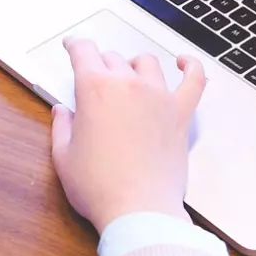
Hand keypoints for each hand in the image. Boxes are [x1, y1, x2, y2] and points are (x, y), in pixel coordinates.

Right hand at [50, 38, 205, 232]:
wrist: (139, 210)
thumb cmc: (100, 188)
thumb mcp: (64, 157)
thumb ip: (62, 128)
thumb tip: (63, 112)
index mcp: (95, 90)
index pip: (83, 52)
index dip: (75, 45)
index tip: (73, 46)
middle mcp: (128, 85)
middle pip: (112, 58)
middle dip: (100, 64)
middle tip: (95, 78)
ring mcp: (158, 97)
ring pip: (147, 63)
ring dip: (134, 65)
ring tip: (129, 75)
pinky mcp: (181, 114)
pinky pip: (194, 80)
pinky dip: (191, 67)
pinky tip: (184, 63)